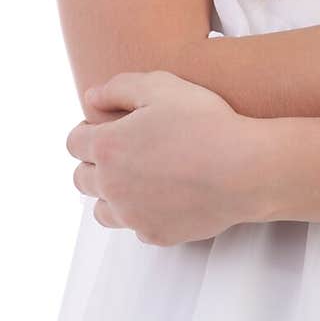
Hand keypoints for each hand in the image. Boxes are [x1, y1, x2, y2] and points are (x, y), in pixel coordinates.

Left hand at [65, 70, 260, 245]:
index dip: (87, 131)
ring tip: (140, 177)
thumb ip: (119, 87)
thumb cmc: (205, 123)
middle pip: (81, 178)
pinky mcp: (155, 234)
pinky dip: (143, 212)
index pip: (74, 142)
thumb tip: (91, 97)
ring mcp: (132, 216)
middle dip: (96, 163)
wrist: (244, 169)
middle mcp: (111, 186)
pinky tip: (167, 194)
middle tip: (125, 150)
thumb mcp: (162, 85)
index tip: (107, 126)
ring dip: (112, 193)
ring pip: (102, 209)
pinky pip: (135, 225)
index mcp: (108, 147)